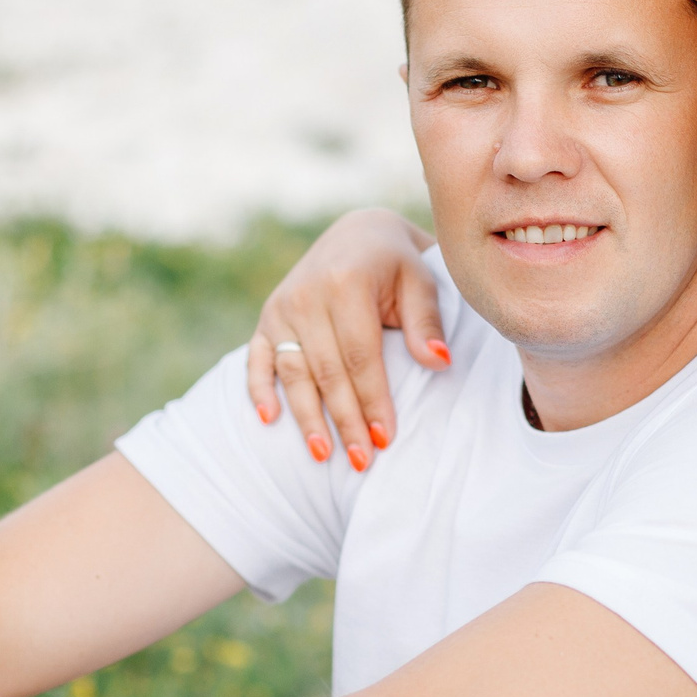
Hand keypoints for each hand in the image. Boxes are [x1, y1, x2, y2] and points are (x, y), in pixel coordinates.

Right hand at [245, 209, 444, 468]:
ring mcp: (282, 307)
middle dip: (344, 419)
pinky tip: (268, 419)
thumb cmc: (397, 265)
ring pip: (293, 372)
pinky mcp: (266, 318)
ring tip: (322, 454)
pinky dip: (259, 388)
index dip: (372, 399)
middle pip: (326, 371)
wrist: (358, 236)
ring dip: (306, 416)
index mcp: (346, 283)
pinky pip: (257, 358)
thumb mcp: (421, 282)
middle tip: (362, 460)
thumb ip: (427, 322)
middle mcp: (306, 295)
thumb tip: (439, 362)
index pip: (360, 356)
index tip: (386, 437)